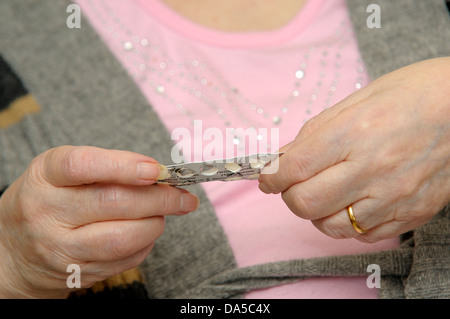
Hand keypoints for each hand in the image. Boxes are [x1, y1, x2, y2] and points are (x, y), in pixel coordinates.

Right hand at [0, 146, 198, 297]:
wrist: (13, 251)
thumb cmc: (48, 200)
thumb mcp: (62, 172)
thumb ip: (106, 166)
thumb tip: (157, 174)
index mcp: (45, 177)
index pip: (83, 166)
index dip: (123, 166)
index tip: (156, 169)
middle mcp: (48, 213)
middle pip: (113, 203)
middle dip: (160, 198)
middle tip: (182, 194)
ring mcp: (61, 248)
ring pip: (123, 237)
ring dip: (156, 223)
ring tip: (165, 212)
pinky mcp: (78, 273)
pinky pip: (125, 259)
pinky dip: (146, 243)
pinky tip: (147, 230)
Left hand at [259, 58, 449, 242]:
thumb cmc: (411, 95)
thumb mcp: (356, 101)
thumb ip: (314, 133)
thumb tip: (282, 159)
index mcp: (354, 133)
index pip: (293, 168)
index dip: (270, 176)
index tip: (267, 178)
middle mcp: (373, 169)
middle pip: (305, 204)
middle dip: (290, 196)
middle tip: (294, 184)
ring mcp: (394, 196)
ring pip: (331, 226)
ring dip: (317, 212)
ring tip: (326, 193)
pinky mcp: (412, 214)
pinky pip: (364, 235)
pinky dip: (348, 222)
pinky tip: (354, 202)